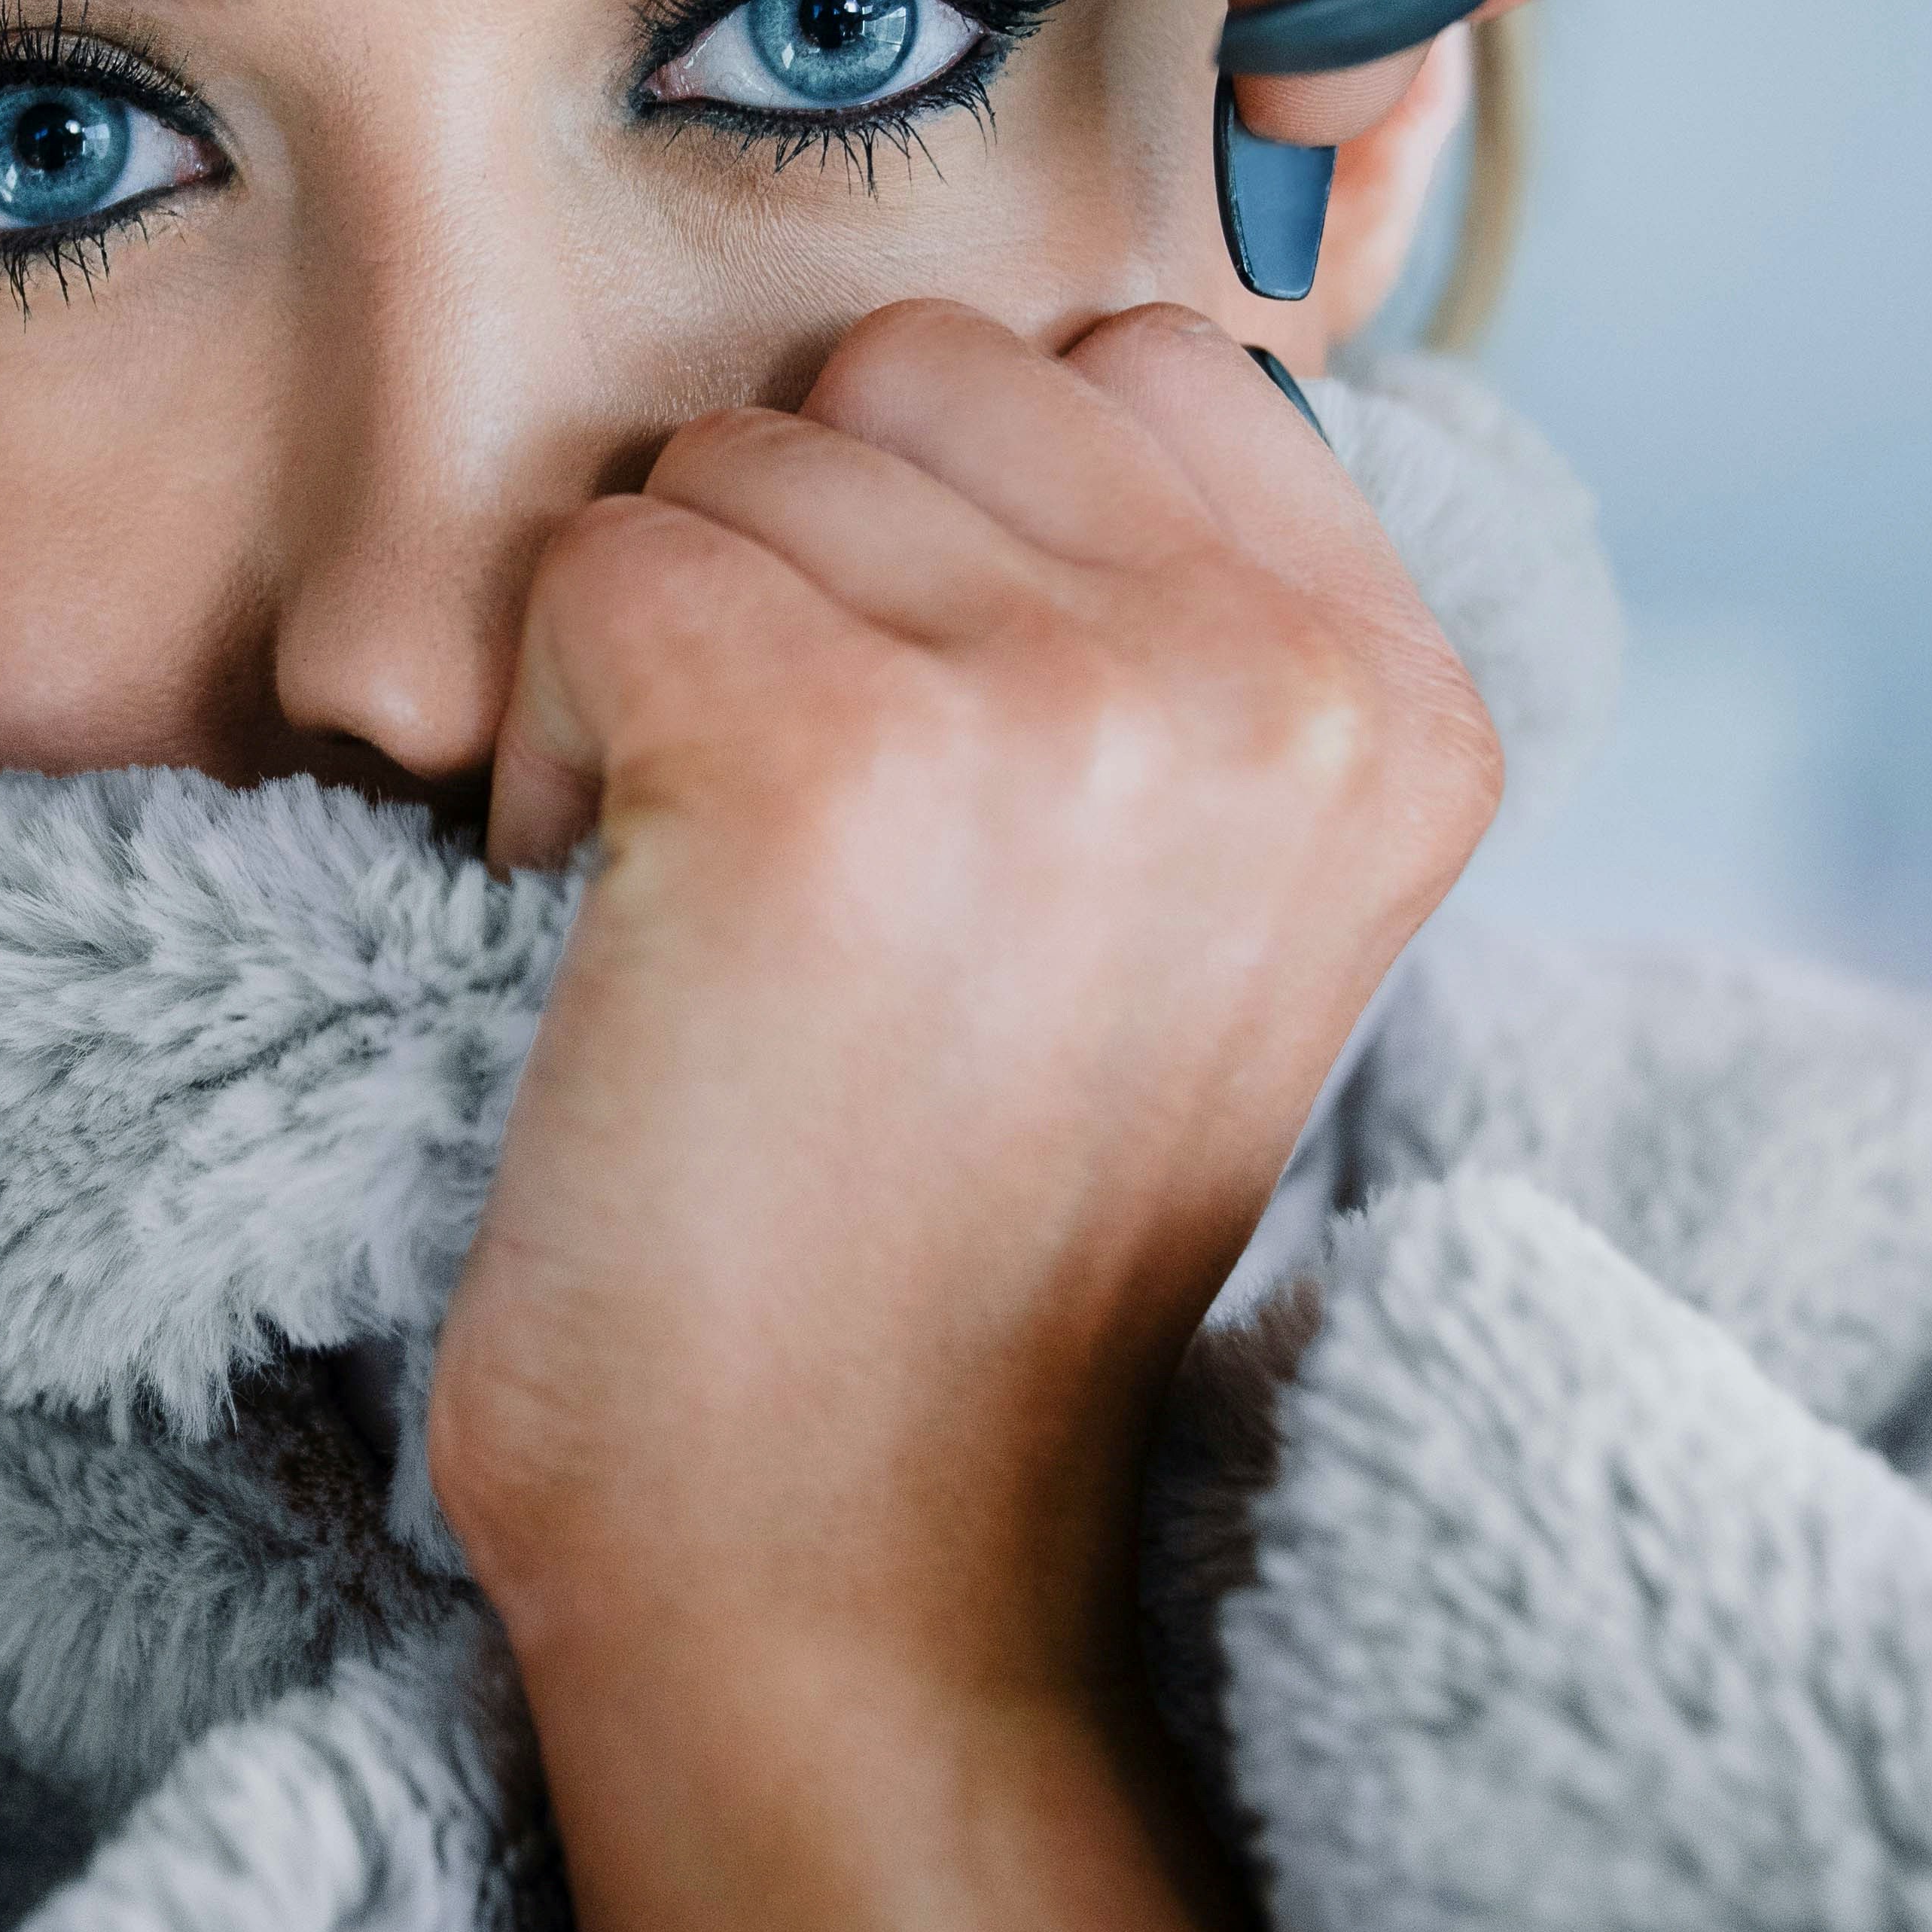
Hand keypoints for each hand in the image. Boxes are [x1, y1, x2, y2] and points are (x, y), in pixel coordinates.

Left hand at [427, 302, 1496, 1931]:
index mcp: (1390, 698)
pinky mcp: (823, 755)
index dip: (958, 510)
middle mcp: (1269, 673)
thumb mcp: (1187, 897)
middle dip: (797, 552)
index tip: (931, 742)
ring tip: (701, 883)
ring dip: (661, 639)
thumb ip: (1167, 631)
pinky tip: (599, 910)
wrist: (848, 1572)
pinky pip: (593, 560)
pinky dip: (541, 727)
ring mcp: (1064, 701)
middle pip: (917, 369)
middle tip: (781, 817)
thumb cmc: (959, 1229)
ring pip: (737, 451)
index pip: (1133, 359)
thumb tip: (1003, 390)